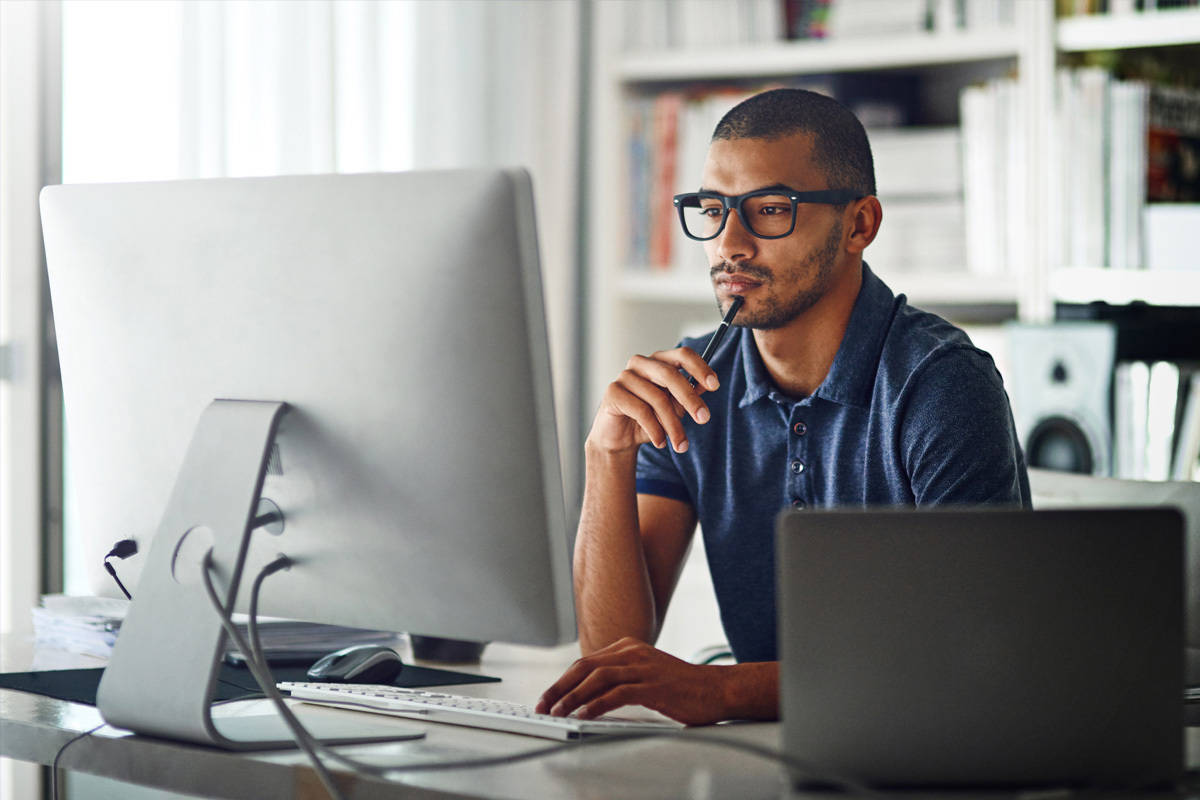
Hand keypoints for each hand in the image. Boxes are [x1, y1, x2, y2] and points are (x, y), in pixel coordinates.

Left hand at [535, 637, 727, 725]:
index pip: (585, 663)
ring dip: (572, 697)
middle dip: (559, 687)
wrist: (716, 689)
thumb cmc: (681, 687)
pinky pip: (618, 693)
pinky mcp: (653, 686)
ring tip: (557, 712)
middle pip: (584, 667)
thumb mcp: (645, 675)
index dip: (562, 681)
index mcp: (627, 648)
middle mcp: (632, 653)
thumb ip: (619, 679)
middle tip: (543, 705)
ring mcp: (643, 667)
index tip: (547, 698)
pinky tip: (584, 715)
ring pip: (597, 678)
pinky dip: (597, 704)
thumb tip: (587, 697)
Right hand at [589, 348, 719, 455]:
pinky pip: (641, 410)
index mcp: (659, 361)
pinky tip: (660, 442)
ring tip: (681, 445)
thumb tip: (706, 386)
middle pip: (670, 375)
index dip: (700, 368)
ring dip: (673, 425)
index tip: (715, 385)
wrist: (620, 438)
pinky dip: (655, 430)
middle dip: (690, 399)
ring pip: (658, 398)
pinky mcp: (613, 392)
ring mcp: (625, 376)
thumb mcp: (675, 408)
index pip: (682, 355)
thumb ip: (688, 395)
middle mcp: (641, 363)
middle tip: (704, 419)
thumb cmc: (649, 419)